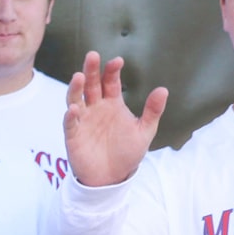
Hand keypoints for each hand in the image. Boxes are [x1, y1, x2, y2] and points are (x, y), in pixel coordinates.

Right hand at [62, 52, 166, 189]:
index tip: (117, 61)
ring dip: (76, 88)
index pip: (110, 82)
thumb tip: (163, 90)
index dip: (112, 71)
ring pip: (76, 99)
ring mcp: (83, 120)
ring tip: (78, 77)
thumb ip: (152, 111)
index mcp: (113, 104)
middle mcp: (96, 108)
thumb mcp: (145, 131)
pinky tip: (74, 109)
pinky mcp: (73, 136)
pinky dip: (71, 116)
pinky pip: (70, 123)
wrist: (112, 178)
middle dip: (91, 71)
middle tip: (92, 56)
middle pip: (91, 85)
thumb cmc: (127, 153)